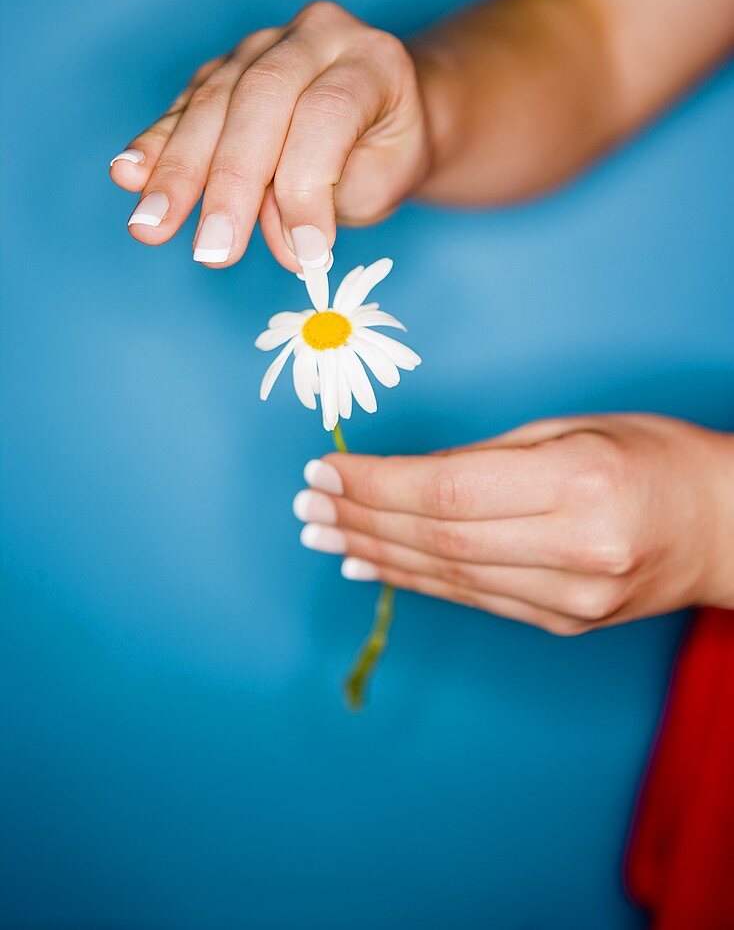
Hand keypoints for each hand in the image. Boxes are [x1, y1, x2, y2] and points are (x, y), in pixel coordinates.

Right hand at [110, 1, 429, 269]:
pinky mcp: (222, 69)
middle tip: (213, 249)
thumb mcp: (378, 183)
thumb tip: (273, 237)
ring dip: (178, 170)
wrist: (382, 118)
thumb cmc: (382, 156)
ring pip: (213, 101)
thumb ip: (329, 201)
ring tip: (151, 227)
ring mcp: (262, 45)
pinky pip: (184, 106)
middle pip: (261, 100)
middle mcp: (314, 36)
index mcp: (370, 60)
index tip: (303, 253)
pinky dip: (155, 145)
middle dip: (232, 182)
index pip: (328, 114)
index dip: (309, 188)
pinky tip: (127, 175)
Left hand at [294, 414, 733, 634]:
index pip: (446, 492)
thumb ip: (488, 457)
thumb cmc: (655, 457)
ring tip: (321, 534)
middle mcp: (574, 550)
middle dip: (360, 519)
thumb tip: (405, 477)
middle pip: (437, 539)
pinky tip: (372, 566)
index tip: (325, 470)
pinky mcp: (565, 623)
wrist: (726, 528)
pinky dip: (415, 582)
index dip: (374, 484)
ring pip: (447, 578)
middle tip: (306, 504)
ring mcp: (571, 599)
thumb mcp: (573, 428)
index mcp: (578, 484)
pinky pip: (473, 600)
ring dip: (375, 554)